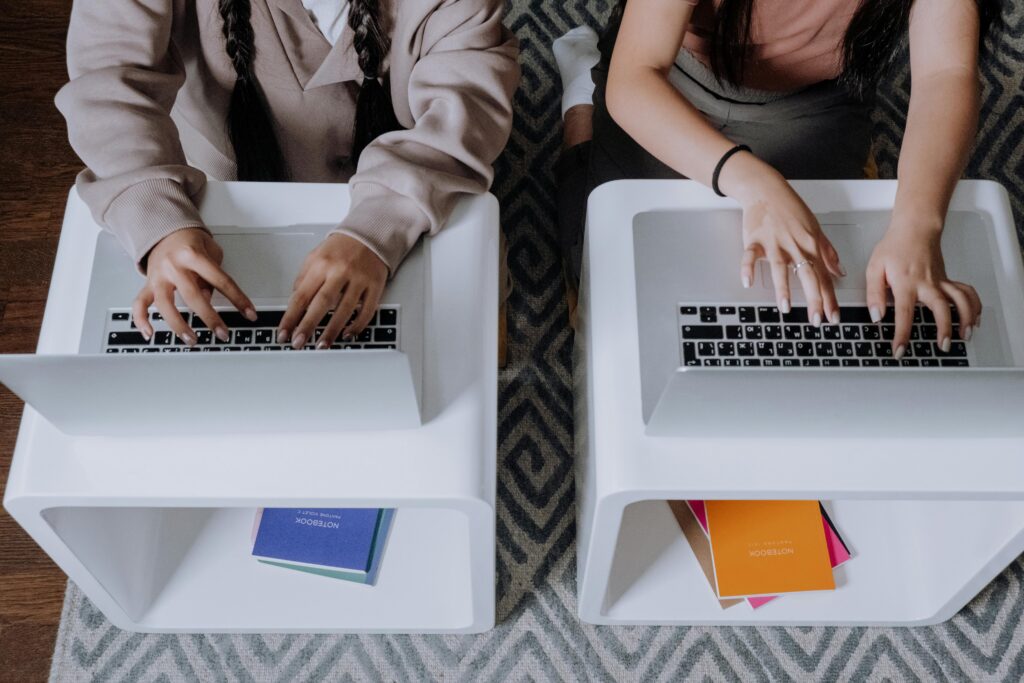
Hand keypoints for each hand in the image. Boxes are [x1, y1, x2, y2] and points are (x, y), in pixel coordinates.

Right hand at [133, 228, 255, 344]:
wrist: (164, 230)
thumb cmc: (190, 242)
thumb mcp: (210, 251)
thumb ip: (212, 275)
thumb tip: (207, 299)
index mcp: (193, 255)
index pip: (220, 281)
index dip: (237, 299)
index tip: (249, 314)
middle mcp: (173, 266)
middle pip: (193, 296)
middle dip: (210, 318)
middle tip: (222, 334)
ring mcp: (158, 276)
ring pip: (164, 304)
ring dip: (178, 325)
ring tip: (192, 340)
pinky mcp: (148, 283)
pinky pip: (140, 303)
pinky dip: (141, 320)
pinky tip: (150, 334)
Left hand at [279, 234, 387, 348]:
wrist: (369, 234)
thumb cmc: (340, 248)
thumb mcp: (315, 256)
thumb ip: (303, 279)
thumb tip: (295, 304)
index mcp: (321, 264)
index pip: (301, 295)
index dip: (291, 317)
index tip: (283, 333)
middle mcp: (340, 271)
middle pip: (321, 303)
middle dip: (307, 326)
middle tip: (298, 343)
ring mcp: (359, 279)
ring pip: (344, 310)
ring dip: (332, 330)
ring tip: (322, 345)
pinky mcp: (375, 285)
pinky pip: (367, 310)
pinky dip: (357, 325)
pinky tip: (347, 334)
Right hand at [725, 160, 845, 324]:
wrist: (766, 190)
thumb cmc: (789, 209)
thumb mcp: (815, 228)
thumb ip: (827, 252)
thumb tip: (840, 271)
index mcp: (810, 244)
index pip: (824, 276)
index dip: (830, 298)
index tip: (833, 316)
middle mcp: (794, 245)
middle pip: (807, 274)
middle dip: (814, 299)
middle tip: (816, 320)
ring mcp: (774, 242)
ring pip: (780, 267)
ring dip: (784, 288)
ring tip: (786, 308)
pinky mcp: (754, 239)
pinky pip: (750, 255)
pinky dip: (747, 268)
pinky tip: (747, 282)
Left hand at [866, 217, 980, 357]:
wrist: (914, 230)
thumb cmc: (894, 248)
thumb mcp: (874, 268)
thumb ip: (874, 293)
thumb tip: (876, 315)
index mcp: (906, 283)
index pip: (904, 313)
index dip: (902, 334)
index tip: (899, 350)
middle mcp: (927, 283)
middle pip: (940, 308)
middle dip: (944, 329)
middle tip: (942, 346)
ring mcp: (940, 281)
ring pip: (960, 300)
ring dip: (965, 318)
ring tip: (965, 336)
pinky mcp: (947, 279)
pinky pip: (965, 292)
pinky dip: (973, 305)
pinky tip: (974, 319)